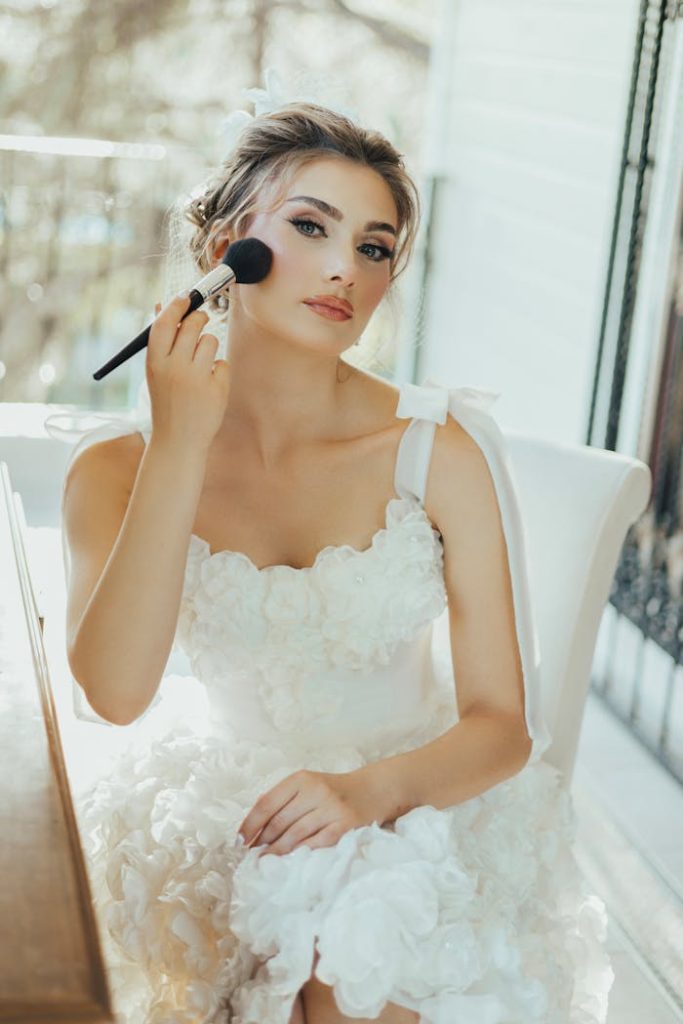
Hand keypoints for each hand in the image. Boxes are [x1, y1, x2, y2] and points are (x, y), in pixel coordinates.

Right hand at [146, 296, 229, 453]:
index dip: (176, 305)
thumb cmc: (166, 401)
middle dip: (200, 318)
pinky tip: (208, 386)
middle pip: (193, 324)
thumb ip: (161, 340)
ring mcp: (197, 378)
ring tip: (200, 366)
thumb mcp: (156, 371)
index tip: (185, 297)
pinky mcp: (217, 389)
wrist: (178, 440)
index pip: (165, 322)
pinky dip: (218, 371)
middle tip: (201, 321)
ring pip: (211, 341)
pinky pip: (222, 363)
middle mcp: (175, 367)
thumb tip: (161, 305)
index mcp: (155, 362)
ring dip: (208, 347)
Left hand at [237, 768, 382, 858]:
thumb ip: (283, 801)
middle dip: (262, 841)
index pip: (267, 803)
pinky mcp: (345, 826)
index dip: (250, 824)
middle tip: (251, 855)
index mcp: (302, 779)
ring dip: (276, 851)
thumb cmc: (333, 792)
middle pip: (279, 822)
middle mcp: (316, 791)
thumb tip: (253, 829)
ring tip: (265, 861)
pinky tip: (290, 861)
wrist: (372, 791)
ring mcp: (332, 809)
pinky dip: (299, 854)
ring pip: (294, 835)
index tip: (238, 840)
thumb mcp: (308, 786)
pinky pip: (315, 844)